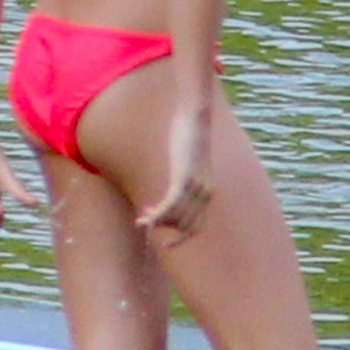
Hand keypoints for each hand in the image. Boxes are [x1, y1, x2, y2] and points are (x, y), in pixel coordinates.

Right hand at [144, 103, 218, 243]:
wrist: (196, 115)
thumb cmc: (191, 134)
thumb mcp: (191, 158)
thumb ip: (188, 172)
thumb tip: (178, 180)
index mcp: (208, 190)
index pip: (196, 225)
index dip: (178, 234)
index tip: (160, 228)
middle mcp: (205, 192)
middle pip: (184, 225)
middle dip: (164, 228)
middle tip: (145, 221)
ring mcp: (195, 186)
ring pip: (174, 218)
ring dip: (156, 222)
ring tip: (141, 221)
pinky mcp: (183, 178)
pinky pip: (169, 206)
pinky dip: (156, 216)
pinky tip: (144, 219)